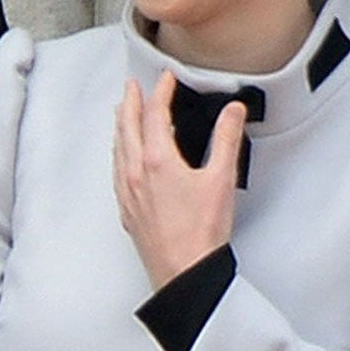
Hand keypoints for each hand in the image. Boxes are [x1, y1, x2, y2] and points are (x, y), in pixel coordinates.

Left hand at [113, 70, 241, 286]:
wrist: (183, 272)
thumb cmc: (201, 233)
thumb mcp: (222, 179)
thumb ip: (227, 139)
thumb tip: (232, 111)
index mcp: (156, 161)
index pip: (153, 114)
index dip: (160, 91)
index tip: (166, 78)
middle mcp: (135, 174)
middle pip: (126, 127)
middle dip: (130, 102)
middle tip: (132, 87)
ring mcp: (127, 192)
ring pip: (118, 149)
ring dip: (121, 126)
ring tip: (123, 114)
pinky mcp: (127, 209)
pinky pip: (116, 171)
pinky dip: (119, 152)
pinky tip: (124, 157)